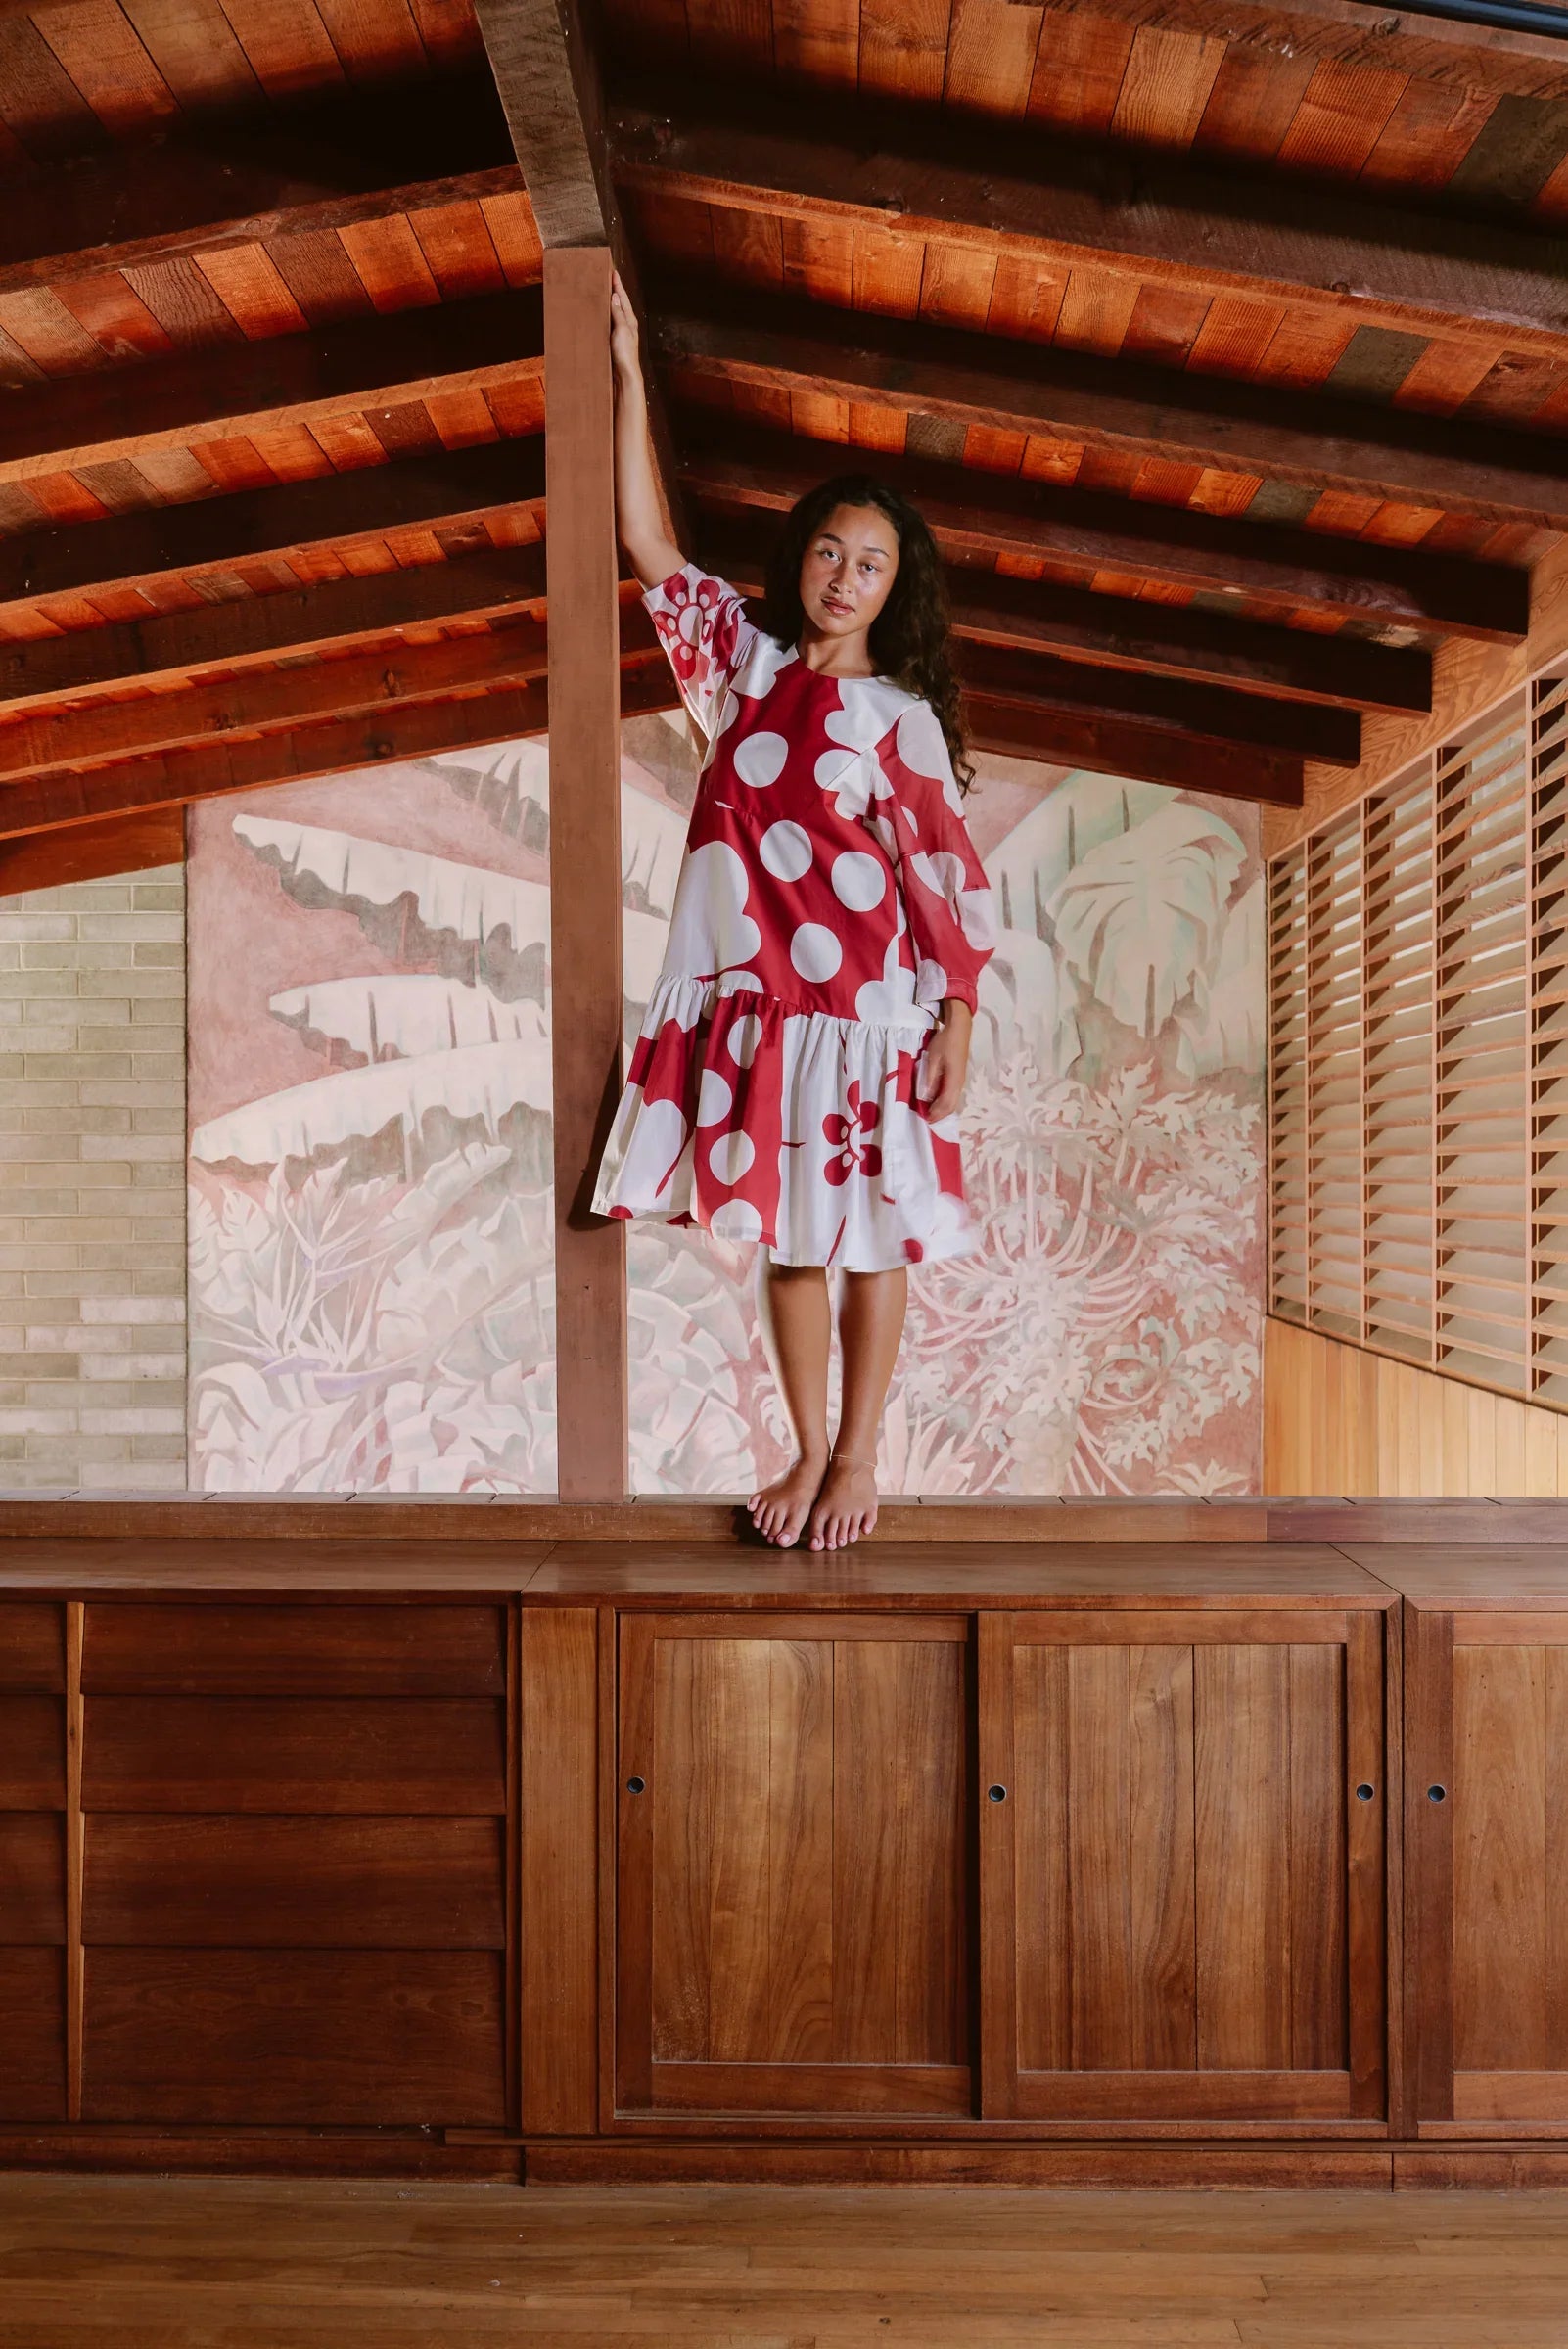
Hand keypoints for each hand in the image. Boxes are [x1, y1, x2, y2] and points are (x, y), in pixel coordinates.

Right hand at [610, 269, 640, 382]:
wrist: (625, 376)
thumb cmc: (625, 354)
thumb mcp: (622, 330)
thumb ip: (618, 313)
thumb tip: (615, 297)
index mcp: (630, 320)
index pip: (623, 298)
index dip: (617, 285)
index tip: (613, 272)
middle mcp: (627, 325)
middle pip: (619, 303)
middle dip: (614, 291)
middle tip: (607, 278)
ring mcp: (620, 333)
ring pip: (614, 313)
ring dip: (609, 302)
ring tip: (602, 292)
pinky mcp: (614, 341)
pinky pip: (609, 323)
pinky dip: (605, 315)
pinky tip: (599, 315)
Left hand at [920, 1001, 971, 1122]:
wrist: (959, 1028)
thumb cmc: (945, 1042)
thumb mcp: (933, 1059)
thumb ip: (930, 1078)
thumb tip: (926, 1097)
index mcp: (954, 1080)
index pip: (946, 1104)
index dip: (936, 1114)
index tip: (925, 1120)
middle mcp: (960, 1083)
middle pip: (951, 1106)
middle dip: (939, 1114)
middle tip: (926, 1119)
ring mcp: (960, 1079)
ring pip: (953, 1101)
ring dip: (942, 1108)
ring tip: (929, 1112)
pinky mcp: (959, 1076)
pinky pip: (952, 1094)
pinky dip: (944, 1101)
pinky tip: (935, 1100)